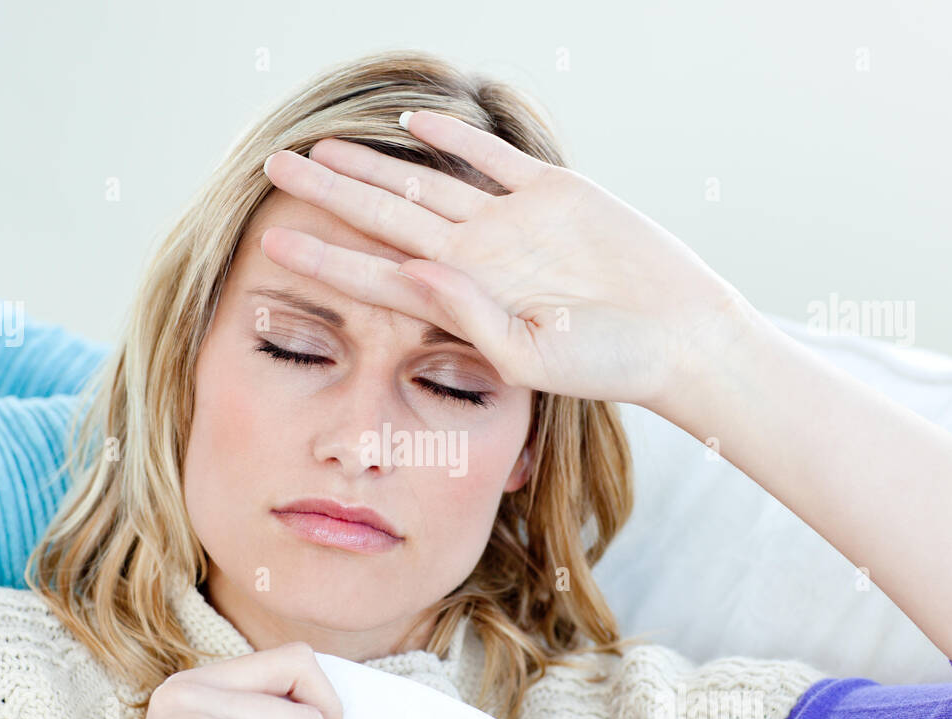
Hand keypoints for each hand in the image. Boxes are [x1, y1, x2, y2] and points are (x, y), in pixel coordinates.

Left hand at [260, 109, 752, 408]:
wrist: (679, 335)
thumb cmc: (609, 364)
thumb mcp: (532, 353)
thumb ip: (469, 316)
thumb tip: (410, 269)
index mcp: (463, 302)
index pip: (376, 276)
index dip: (324, 260)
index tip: (272, 244)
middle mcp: (475, 259)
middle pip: (385, 218)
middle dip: (330, 194)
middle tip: (275, 168)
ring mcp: (510, 223)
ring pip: (426, 182)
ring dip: (375, 164)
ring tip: (323, 146)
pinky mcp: (553, 192)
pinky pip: (492, 158)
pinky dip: (454, 138)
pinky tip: (413, 121)